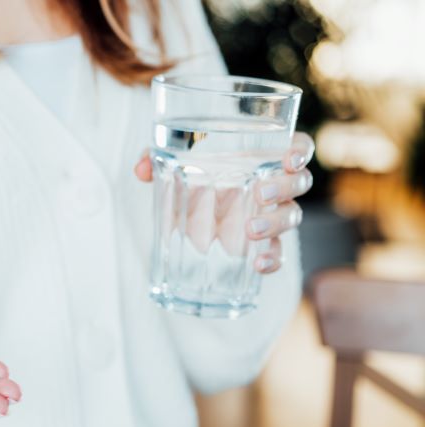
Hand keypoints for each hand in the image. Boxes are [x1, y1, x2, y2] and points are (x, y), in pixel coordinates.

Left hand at [134, 132, 314, 273]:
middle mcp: (273, 184)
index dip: (300, 149)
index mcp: (260, 156)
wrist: (191, 202)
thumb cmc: (193, 171)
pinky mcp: (260, 242)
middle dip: (285, 187)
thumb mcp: (174, 160)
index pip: (297, 146)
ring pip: (291, 216)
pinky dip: (273, 259)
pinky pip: (277, 252)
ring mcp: (270, 214)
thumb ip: (156, 156)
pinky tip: (258, 265)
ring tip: (250, 230)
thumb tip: (141, 169)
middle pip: (299, 182)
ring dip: (275, 223)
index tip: (291, 157)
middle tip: (262, 192)